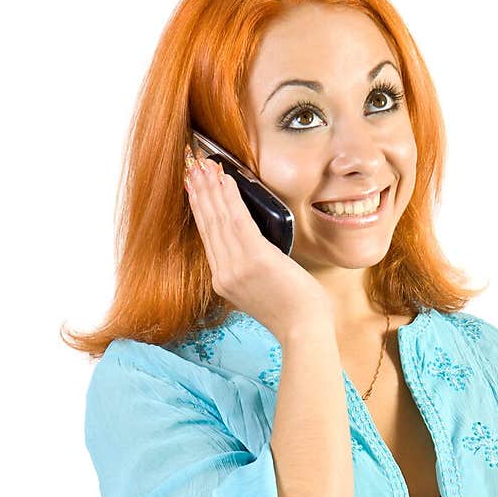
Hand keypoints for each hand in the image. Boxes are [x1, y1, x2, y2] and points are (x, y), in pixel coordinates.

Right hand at [184, 145, 333, 338]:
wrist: (304, 331)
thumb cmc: (293, 312)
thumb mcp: (262, 292)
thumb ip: (250, 272)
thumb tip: (253, 246)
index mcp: (225, 282)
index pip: (209, 239)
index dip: (200, 210)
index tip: (194, 188)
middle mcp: (225, 274)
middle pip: (209, 225)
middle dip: (200, 193)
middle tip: (192, 167)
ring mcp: (237, 268)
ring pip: (219, 220)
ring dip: (211, 189)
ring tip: (204, 166)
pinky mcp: (255, 259)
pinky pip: (238, 221)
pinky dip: (231, 198)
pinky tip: (226, 181)